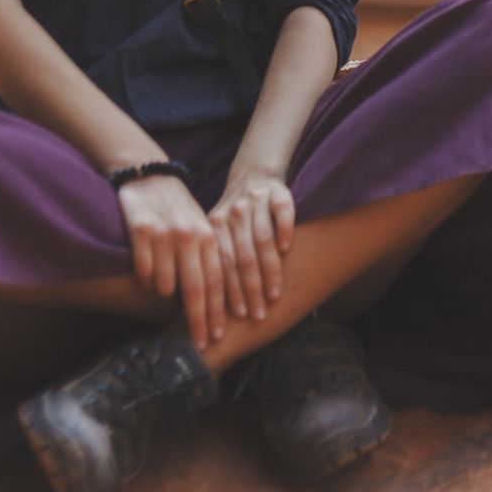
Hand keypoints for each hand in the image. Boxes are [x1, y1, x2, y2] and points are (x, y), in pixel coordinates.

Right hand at [118, 174, 224, 351]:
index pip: (216, 281)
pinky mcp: (140, 231)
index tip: (217, 336)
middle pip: (195, 289)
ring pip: (164, 285)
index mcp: (207, 235)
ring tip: (163, 289)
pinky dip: (145, 280)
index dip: (217, 311)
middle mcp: (189, 236)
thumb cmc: (178, 209)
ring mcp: (164, 234)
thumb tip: (213, 302)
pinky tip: (147, 274)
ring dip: (164, 295)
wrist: (151, 176)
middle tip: (201, 344)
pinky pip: (143, 272)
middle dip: (198, 321)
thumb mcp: (200, 228)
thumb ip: (207, 258)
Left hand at [210, 167, 295, 321]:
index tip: (236, 317)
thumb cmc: (236, 218)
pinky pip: (282, 211)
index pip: (221, 265)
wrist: (254, 174)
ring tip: (274, 295)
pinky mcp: (278, 192)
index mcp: (215, 225)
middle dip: (250, 290)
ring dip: (269, 270)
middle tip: (258, 315)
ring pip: (262, 239)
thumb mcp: (218, 232)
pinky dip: (284, 229)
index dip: (229, 293)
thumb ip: (215, 260)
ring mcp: (256, 201)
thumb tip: (204, 308)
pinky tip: (287, 249)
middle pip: (242, 257)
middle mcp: (234, 213)